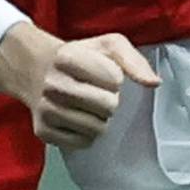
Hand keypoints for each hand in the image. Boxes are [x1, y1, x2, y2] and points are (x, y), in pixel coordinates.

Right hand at [0, 25, 160, 148]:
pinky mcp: (43, 131)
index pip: (114, 80)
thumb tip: (154, 83)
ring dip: (99, 119)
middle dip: (109, 101)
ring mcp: (46, 110)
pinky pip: (82, 142)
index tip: (102, 73)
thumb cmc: (79, 57)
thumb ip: (133, 60)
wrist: (35, 69)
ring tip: (87, 105)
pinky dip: (86, 133)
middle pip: (108, 107)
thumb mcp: (107, 46)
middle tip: (96, 92)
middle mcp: (53, 84)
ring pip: (96, 128)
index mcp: (68, 57)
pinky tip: (77, 118)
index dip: (114, 78)